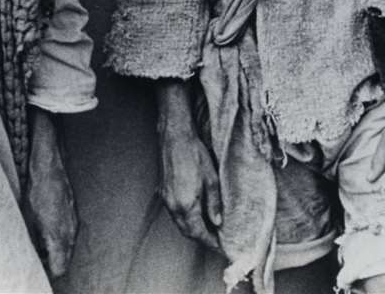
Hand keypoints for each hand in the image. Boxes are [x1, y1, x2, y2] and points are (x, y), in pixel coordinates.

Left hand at [24, 111, 77, 278]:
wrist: (49, 163)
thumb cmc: (36, 190)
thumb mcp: (27, 220)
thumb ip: (32, 242)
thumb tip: (30, 257)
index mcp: (60, 236)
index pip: (60, 268)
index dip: (48, 273)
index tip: (36, 272)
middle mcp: (71, 230)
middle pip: (64, 259)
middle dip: (51, 263)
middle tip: (35, 261)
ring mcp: (73, 219)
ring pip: (66, 245)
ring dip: (54, 250)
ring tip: (38, 246)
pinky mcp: (72, 211)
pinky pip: (67, 232)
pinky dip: (58, 237)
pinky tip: (45, 230)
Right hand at [156, 125, 223, 250]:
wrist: (175, 137)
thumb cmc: (194, 153)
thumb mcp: (211, 178)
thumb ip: (214, 203)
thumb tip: (218, 222)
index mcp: (186, 204)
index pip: (199, 232)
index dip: (210, 242)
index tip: (220, 246)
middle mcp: (174, 206)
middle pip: (187, 232)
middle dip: (202, 239)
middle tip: (216, 240)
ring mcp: (167, 200)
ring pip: (180, 224)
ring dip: (193, 231)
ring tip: (208, 230)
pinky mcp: (163, 193)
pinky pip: (175, 215)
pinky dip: (185, 221)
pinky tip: (195, 216)